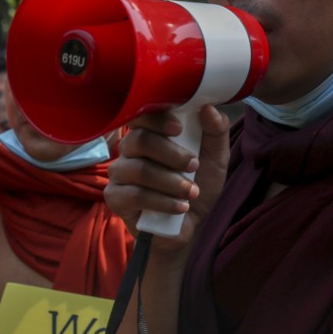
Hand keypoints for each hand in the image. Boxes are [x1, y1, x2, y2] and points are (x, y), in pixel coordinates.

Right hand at [105, 105, 230, 250]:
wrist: (190, 225)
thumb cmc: (198, 184)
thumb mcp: (216, 158)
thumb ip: (216, 132)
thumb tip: (209, 108)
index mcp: (150, 133)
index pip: (142, 114)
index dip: (158, 119)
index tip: (179, 129)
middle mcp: (129, 149)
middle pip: (140, 140)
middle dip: (172, 154)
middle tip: (194, 165)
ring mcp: (119, 173)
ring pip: (140, 169)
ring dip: (171, 182)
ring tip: (192, 192)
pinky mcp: (116, 198)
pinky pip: (136, 195)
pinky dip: (163, 201)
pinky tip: (180, 207)